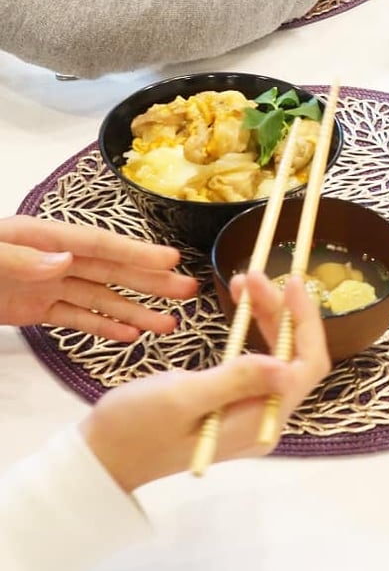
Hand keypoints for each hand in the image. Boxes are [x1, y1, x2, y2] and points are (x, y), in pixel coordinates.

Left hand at [0, 216, 197, 339]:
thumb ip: (18, 258)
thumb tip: (64, 261)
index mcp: (40, 237)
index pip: (98, 244)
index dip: (136, 252)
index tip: (171, 259)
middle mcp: (51, 259)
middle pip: (110, 270)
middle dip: (150, 281)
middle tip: (187, 289)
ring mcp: (45, 286)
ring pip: (100, 299)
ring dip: (135, 311)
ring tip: (168, 324)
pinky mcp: (34, 310)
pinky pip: (75, 318)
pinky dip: (103, 326)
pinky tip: (128, 334)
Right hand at [80, 272, 329, 490]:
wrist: (102, 457)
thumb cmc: (134, 429)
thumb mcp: (182, 398)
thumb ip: (235, 380)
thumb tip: (285, 366)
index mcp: (261, 420)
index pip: (306, 365)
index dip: (305, 321)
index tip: (290, 283)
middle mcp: (266, 419)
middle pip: (293, 356)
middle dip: (281, 311)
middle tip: (251, 275)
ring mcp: (251, 413)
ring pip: (277, 355)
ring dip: (266, 315)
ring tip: (242, 282)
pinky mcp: (235, 404)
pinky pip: (257, 362)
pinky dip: (252, 329)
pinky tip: (240, 306)